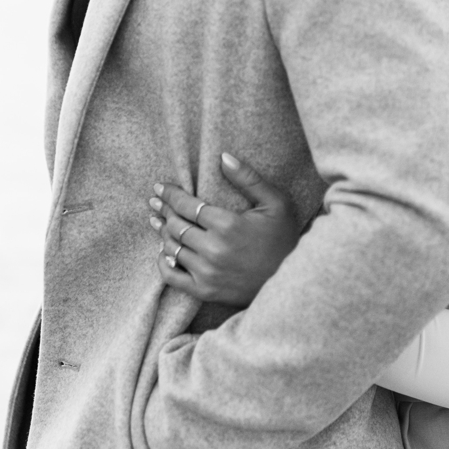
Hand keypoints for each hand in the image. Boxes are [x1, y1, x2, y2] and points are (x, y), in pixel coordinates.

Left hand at [149, 152, 300, 307]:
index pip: (187, 205)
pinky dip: (164, 262)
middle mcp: (213, 249)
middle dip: (163, 211)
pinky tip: (164, 252)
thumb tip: (223, 157)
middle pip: (176, 225)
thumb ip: (249, 179)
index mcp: (228, 225)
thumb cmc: (285, 239)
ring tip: (158, 222)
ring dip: (163, 233)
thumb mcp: (276, 204)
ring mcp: (207, 272)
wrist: (293, 280)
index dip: (171, 194)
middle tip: (155, 202)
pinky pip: (171, 276)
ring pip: (172, 247)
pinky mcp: (204, 291)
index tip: (160, 187)